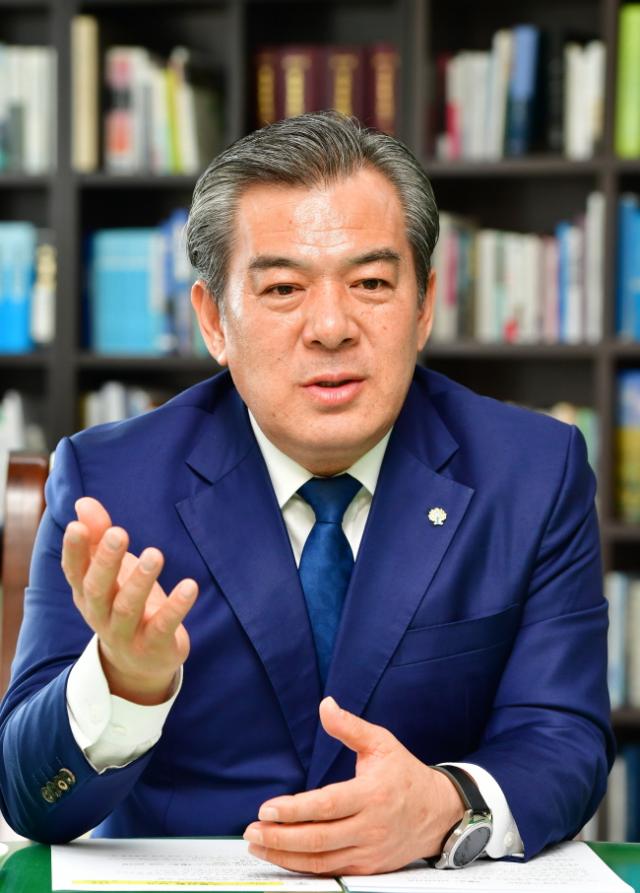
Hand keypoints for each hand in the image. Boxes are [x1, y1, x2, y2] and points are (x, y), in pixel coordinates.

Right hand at [61, 496, 198, 704]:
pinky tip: (190, 585)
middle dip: (106, 561)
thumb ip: (99, 537)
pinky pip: (163, 626)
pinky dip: (176, 607)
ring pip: (128, 609)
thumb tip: (83, 502)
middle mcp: (101, 615)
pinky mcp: (154, 646)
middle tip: (119, 532)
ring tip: (155, 554)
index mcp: (87, 594)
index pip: (74, 572)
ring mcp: (126, 634)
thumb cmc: (122, 602)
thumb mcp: (111, 571)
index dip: (74, 550)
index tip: (77, 526)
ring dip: (140, 581)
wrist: (139, 663)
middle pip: (98, 589)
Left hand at [243, 697, 464, 874]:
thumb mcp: (382, 743)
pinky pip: (330, 871)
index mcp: (372, 795)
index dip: (294, 810)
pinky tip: (282, 857)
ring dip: (284, 855)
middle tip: (252, 830)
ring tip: (257, 844)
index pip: (327, 806)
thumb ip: (350, 727)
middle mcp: (370, 828)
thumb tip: (325, 705)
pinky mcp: (367, 868)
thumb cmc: (405, 774)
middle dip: (280, 837)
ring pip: (320, 861)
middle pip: (318, 839)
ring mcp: (368, 852)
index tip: (266, 808)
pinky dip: (302, 868)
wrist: (439, 813)